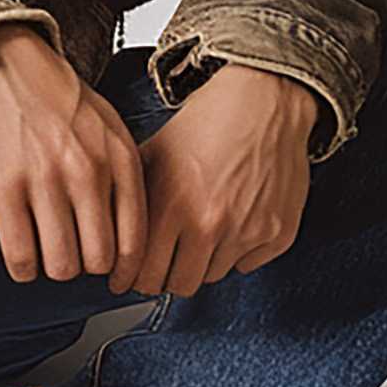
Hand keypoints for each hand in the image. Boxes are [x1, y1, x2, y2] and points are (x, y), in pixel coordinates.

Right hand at [0, 23, 149, 285]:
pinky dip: (22, 267)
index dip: (124, 271)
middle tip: (73, 256)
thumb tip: (130, 237)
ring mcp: (44, 181)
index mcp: (119, 160)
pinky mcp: (3, 189)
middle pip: (97, 261)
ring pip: (60, 265)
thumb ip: (125, 176)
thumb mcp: (110, 128)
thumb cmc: (58, 99)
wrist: (4, 61)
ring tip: (46, 252)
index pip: (134, 241)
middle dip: (85, 267)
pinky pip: (20, 256)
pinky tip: (22, 254)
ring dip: (52, 267)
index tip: (112, 278)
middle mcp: (87, 172)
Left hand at [120, 64, 315, 299]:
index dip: (133, 280)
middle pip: (180, 285)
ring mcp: (248, 231)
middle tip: (164, 263)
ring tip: (200, 231)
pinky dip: (237, 252)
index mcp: (173, 205)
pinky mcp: (277, 233)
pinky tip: (232, 222)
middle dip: (166, 277)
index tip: (129, 280)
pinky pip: (248, 264)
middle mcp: (211, 223)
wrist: (264, 100)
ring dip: (202, 262)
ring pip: (213, 276)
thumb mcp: (155, 152)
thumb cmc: (209, 121)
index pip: (146, 275)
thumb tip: (110, 234)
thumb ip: (132, 197)